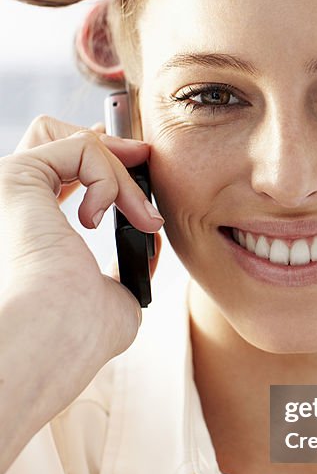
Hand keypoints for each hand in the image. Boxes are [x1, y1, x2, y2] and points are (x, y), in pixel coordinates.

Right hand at [1, 114, 163, 360]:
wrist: (57, 335)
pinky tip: (109, 213)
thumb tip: (146, 245)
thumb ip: (122, 264)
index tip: (136, 163)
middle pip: (55, 138)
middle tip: (145, 161)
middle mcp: (10, 205)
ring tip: (140, 215)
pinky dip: (111, 176)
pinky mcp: (17, 176)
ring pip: (76, 143)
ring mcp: (9, 187)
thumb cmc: (81, 333)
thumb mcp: (114, 292)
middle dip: (111, 146)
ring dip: (121, 172)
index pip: (55, 171)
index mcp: (25, 231)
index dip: (97, 160)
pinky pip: (81, 147)